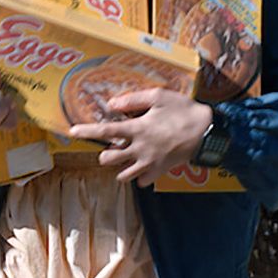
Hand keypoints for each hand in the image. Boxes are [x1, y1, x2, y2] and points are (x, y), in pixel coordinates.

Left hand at [67, 88, 212, 186]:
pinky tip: (142, 165)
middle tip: (112, 146)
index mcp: (138, 129)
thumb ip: (132, 100)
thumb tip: (111, 104)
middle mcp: (140, 149)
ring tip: (126, 156)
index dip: (87, 131)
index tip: (72, 132)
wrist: (206, 131)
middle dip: (105, 154)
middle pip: (109, 159)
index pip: (105, 132)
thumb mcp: (158, 97)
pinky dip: (138, 176)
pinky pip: (142, 181)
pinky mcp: (160, 172)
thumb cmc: (182, 110)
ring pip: (123, 174)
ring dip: (120, 166)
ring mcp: (149, 163)